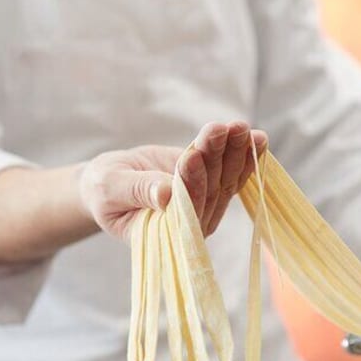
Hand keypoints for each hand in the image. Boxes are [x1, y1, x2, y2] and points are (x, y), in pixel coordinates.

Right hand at [78, 122, 266, 240]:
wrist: (112, 181)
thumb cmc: (104, 189)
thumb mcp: (110, 188)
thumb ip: (137, 191)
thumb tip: (165, 195)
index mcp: (163, 234)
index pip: (184, 211)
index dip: (191, 184)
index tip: (193, 154)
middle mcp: (190, 225)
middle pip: (210, 191)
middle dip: (217, 159)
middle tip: (222, 130)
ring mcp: (204, 206)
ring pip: (225, 179)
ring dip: (234, 152)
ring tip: (238, 127)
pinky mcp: (211, 186)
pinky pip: (233, 171)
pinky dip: (245, 153)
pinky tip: (256, 137)